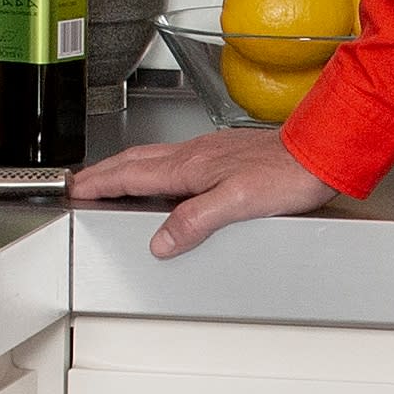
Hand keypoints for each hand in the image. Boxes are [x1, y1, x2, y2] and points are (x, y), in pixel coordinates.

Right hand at [72, 125, 332, 257]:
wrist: (318, 152)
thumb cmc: (286, 174)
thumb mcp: (236, 203)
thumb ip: (194, 221)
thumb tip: (161, 240)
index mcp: (190, 167)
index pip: (131, 175)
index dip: (99, 183)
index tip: (75, 188)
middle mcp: (194, 155)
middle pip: (135, 162)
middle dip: (102, 172)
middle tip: (81, 183)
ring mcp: (208, 153)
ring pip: (153, 159)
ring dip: (125, 168)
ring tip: (111, 180)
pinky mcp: (223, 155)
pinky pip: (174, 160)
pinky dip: (154, 169)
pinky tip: (164, 178)